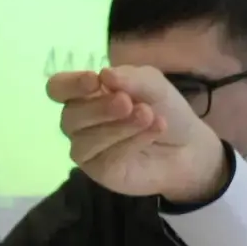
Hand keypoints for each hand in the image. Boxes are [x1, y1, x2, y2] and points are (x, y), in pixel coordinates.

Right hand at [48, 67, 227, 202]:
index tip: (96, 80)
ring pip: (85, 140)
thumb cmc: (163, 108)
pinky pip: (106, 157)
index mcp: (85, 94)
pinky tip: (154, 130)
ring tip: (148, 116)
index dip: (71, 84)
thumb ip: (130, 77)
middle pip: (69, 116)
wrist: (188, 145)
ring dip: (118, 126)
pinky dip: (131, 141)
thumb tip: (104, 74)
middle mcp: (79, 122)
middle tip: (128, 102)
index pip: (58, 88)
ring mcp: (87, 149)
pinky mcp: (101, 171)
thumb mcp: (152, 84)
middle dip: (99, 108)